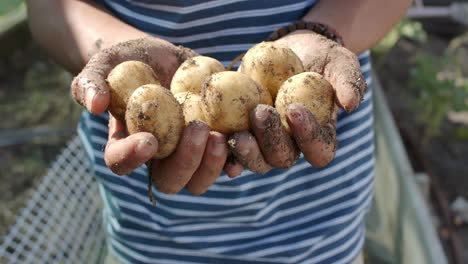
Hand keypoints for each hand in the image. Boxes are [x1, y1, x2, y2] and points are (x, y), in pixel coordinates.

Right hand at [72, 38, 228, 195]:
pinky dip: (236, 157)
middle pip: (169, 181)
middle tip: (199, 130)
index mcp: (127, 143)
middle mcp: (158, 157)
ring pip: (199, 179)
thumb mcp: (104, 64)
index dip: (133, 157)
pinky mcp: (211, 143)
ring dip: (212, 164)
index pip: (121, 162)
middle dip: (185, 162)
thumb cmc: (127, 61)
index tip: (149, 140)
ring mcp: (186, 153)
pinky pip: (226, 161)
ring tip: (222, 135)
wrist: (160, 58)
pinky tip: (244, 140)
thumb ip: (91, 82)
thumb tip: (96, 105)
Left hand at [228, 32, 366, 174]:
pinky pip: (232, 149)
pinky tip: (216, 140)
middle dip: (271, 141)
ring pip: (257, 160)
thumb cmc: (321, 58)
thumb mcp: (340, 62)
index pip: (319, 149)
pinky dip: (224, 150)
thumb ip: (348, 81)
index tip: (295, 109)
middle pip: (283, 159)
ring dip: (246, 151)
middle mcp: (292, 144)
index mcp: (319, 134)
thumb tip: (350, 104)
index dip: (309, 136)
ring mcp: (265, 141)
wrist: (290, 51)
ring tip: (238, 133)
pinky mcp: (243, 131)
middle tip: (261, 112)